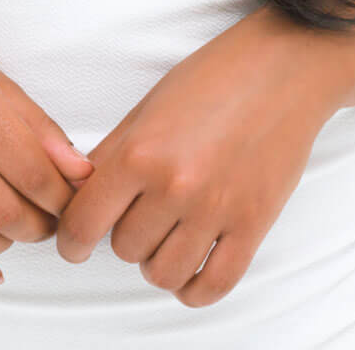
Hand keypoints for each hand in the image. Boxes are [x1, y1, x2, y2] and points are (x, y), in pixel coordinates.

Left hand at [54, 5, 352, 306]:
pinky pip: (212, 286)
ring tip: (168, 235)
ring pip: (162, 274)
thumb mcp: (148, 106)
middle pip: (124, 249)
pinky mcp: (253, 225)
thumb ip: (111, 154)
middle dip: (127, 234)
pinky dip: (194, 288)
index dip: (72, 241)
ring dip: (158, 260)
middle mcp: (174, 186)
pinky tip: (192, 267)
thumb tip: (79, 194)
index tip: (75, 245)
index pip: (84, 223)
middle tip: (144, 210)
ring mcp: (215, 209)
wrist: (283, 67)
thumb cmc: (213, 77)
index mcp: (140, 152)